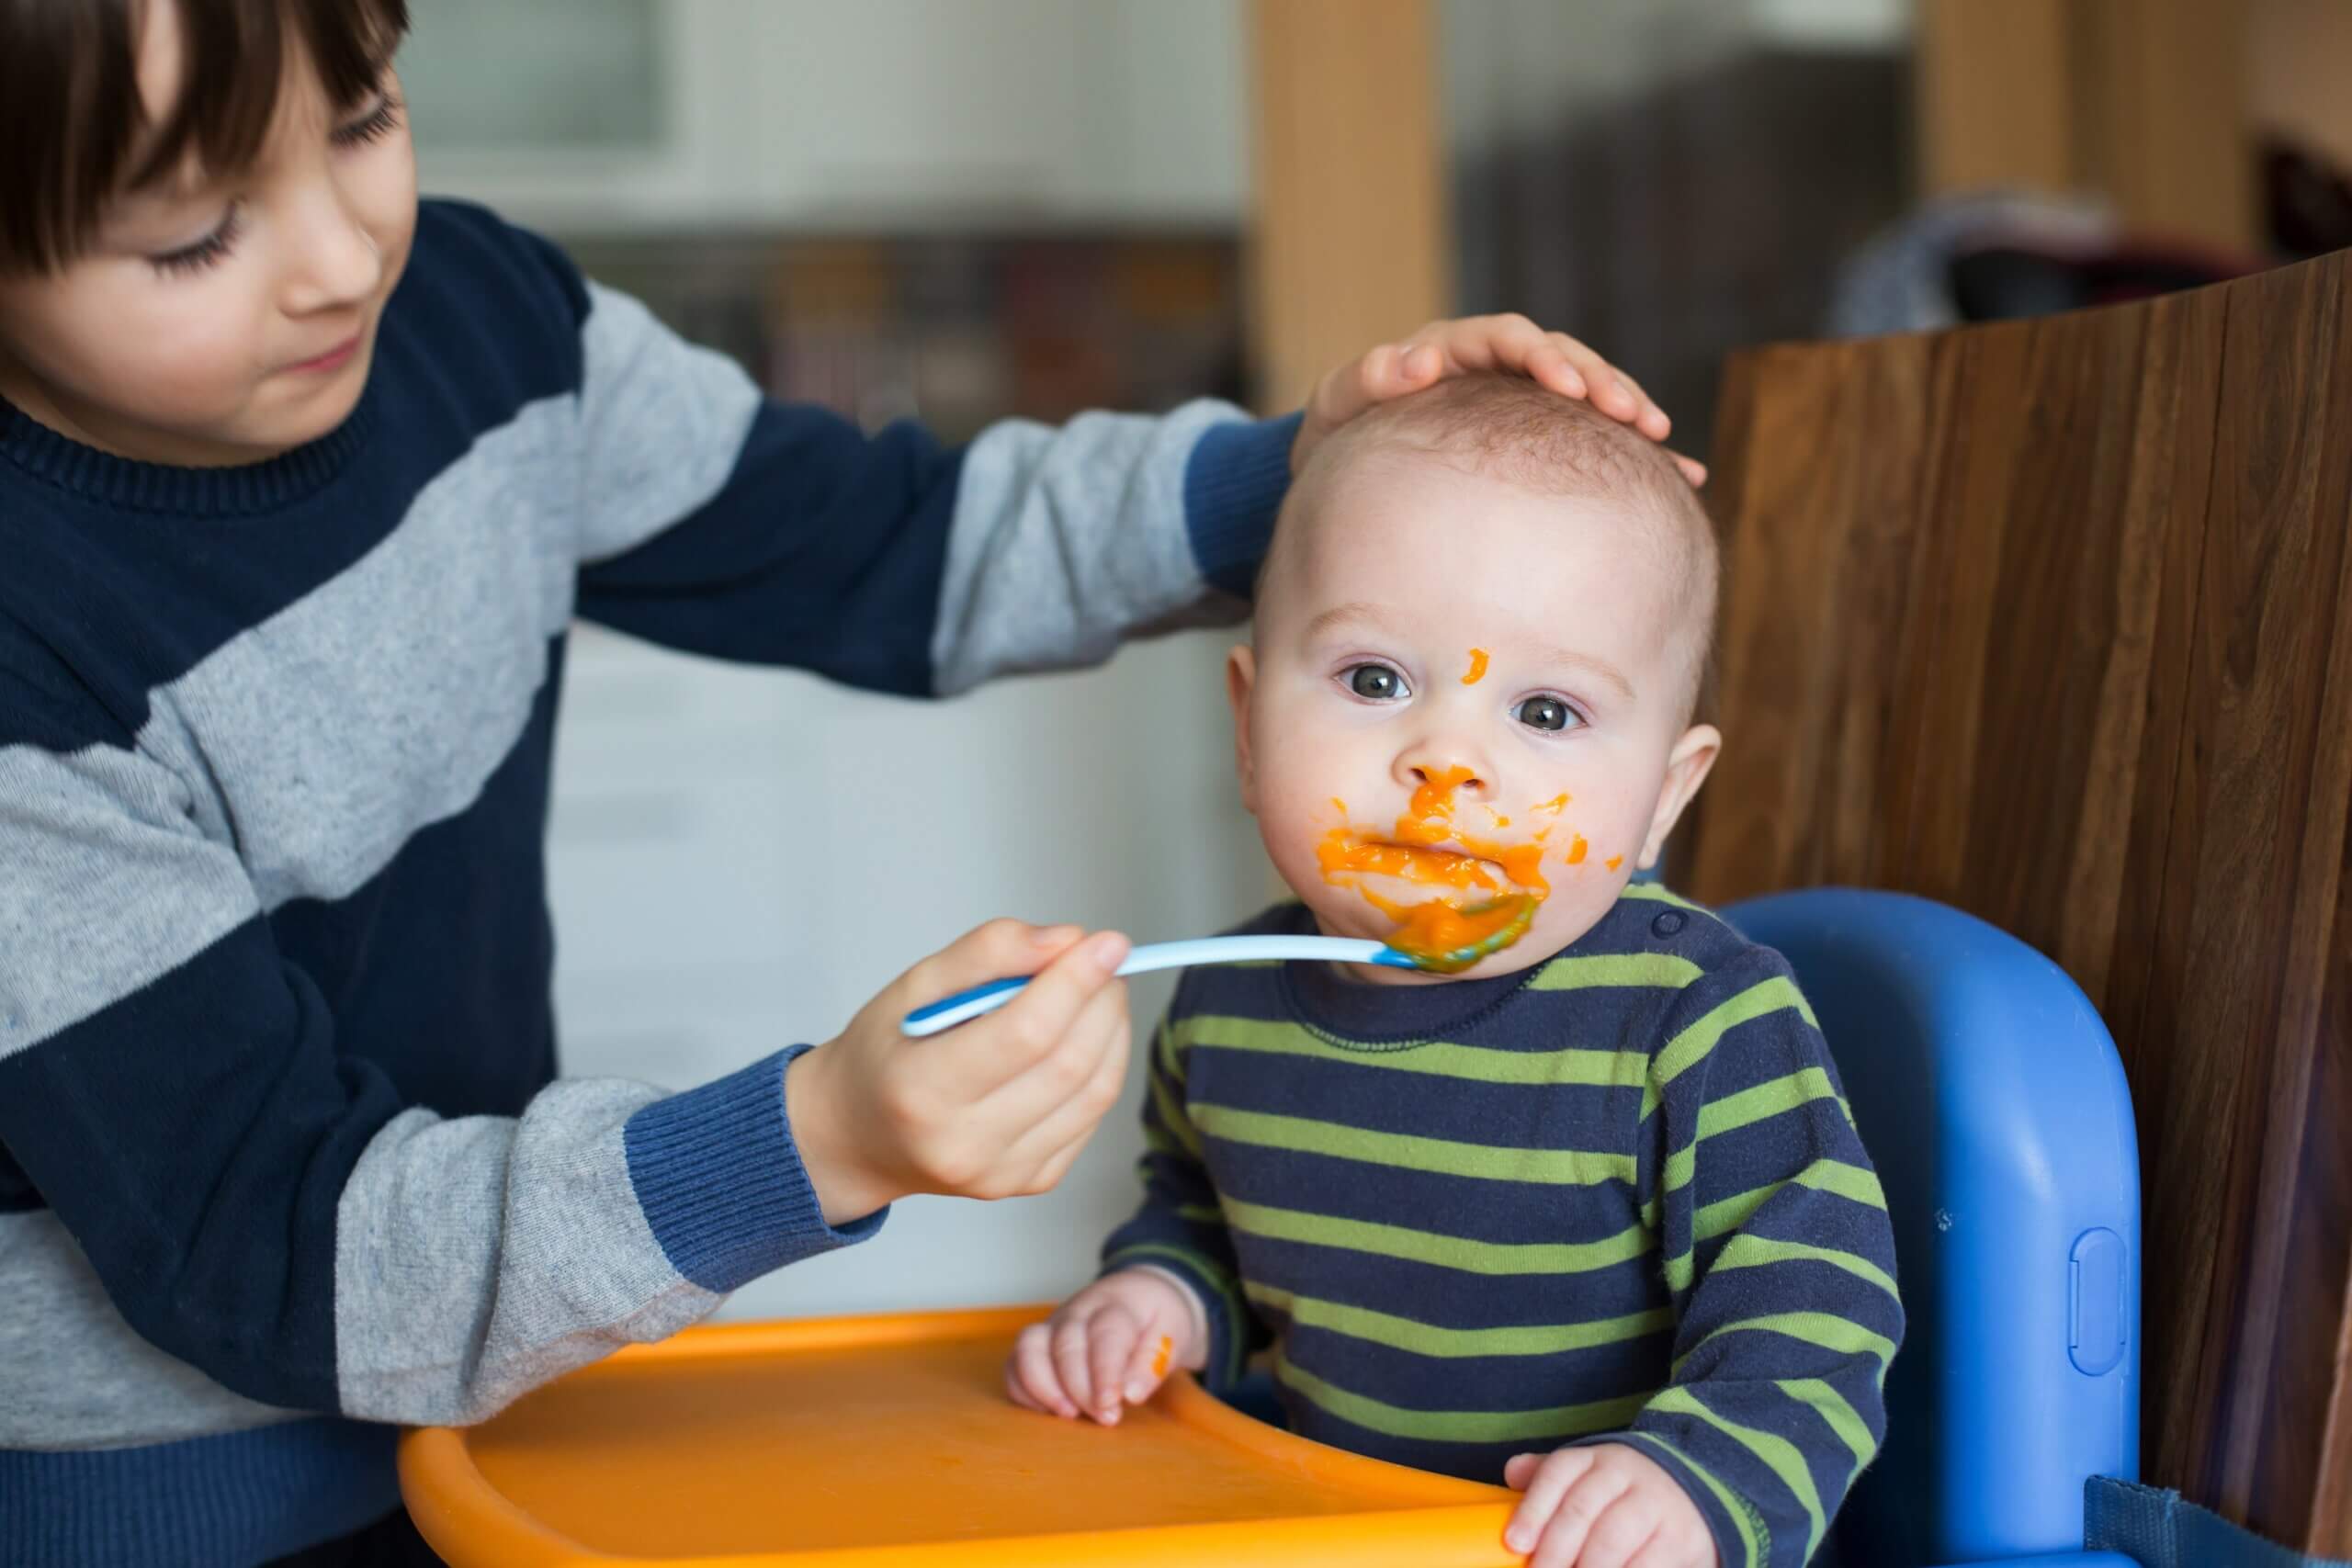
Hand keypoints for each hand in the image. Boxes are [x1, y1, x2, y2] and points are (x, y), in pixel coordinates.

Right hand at [784, 919, 1131, 1223]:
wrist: (858, 1135)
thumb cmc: (885, 1052)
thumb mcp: (913, 985)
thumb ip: (986, 952)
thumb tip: (1067, 940)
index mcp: (921, 1090)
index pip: (1025, 1033)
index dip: (1075, 981)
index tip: (1107, 941)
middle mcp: (963, 1144)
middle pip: (1068, 1064)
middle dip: (1101, 1000)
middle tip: (1106, 961)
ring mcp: (1001, 1174)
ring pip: (1094, 1092)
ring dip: (1113, 1030)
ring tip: (1101, 992)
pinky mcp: (1029, 1183)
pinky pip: (1091, 1117)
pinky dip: (1103, 1067)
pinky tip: (1085, 1037)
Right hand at [1004, 1267, 1205, 1424]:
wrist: (1139, 1294)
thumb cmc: (1158, 1317)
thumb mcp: (1174, 1332)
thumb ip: (1154, 1361)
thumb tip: (1131, 1394)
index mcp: (1115, 1305)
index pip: (1104, 1336)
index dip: (1105, 1373)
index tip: (1112, 1405)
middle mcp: (1077, 1312)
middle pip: (1065, 1345)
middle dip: (1080, 1388)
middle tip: (1105, 1418)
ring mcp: (1052, 1326)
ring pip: (1029, 1349)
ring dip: (1043, 1387)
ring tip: (1069, 1415)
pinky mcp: (1037, 1344)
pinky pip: (1015, 1364)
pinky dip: (1023, 1390)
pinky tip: (1048, 1412)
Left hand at [1292, 314, 1705, 486]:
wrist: (1346, 462)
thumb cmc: (1340, 430)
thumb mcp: (1339, 404)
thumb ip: (1366, 378)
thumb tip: (1411, 360)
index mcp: (1454, 349)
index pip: (1507, 339)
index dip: (1538, 356)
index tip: (1563, 383)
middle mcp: (1497, 367)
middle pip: (1561, 359)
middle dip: (1599, 380)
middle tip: (1629, 412)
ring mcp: (1525, 401)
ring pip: (1587, 393)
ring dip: (1627, 408)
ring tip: (1661, 437)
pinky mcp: (1544, 437)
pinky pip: (1597, 441)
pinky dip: (1639, 457)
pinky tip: (1684, 478)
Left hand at [1503, 1443, 1716, 1567]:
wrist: (1698, 1490)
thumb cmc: (1625, 1492)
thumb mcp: (1590, 1475)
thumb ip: (1549, 1478)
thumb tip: (1512, 1473)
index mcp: (1594, 1458)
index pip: (1557, 1474)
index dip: (1533, 1510)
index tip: (1514, 1543)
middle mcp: (1625, 1474)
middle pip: (1581, 1510)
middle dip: (1554, 1550)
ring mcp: (1655, 1505)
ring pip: (1611, 1541)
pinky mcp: (1681, 1539)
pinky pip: (1646, 1565)